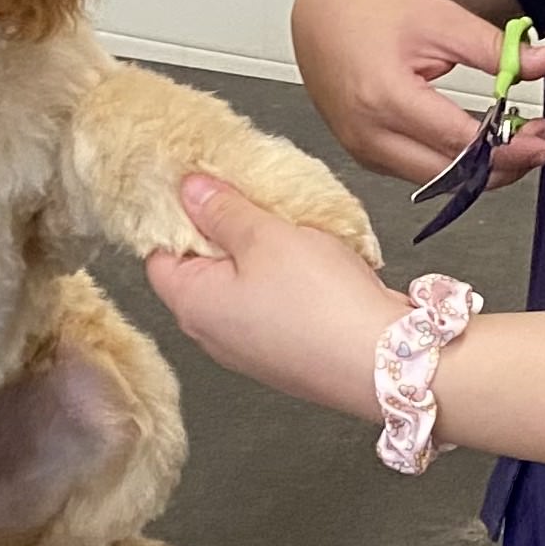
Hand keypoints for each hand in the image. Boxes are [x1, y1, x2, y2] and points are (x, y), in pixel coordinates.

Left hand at [146, 176, 405, 417]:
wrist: (385, 360)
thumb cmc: (320, 303)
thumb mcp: (265, 235)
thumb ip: (222, 210)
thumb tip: (190, 191)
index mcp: (193, 305)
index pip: (159, 253)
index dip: (176, 215)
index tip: (201, 185)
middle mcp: (213, 334)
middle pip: (201, 268)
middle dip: (224, 229)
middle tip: (252, 197)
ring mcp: (251, 347)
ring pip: (242, 284)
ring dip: (262, 252)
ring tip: (290, 225)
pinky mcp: (286, 352)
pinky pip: (273, 304)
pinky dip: (287, 278)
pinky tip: (314, 259)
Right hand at [292, 0, 544, 187]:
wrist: (324, 15)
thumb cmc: (378, 12)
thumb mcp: (441, 20)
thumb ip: (495, 47)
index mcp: (384, 97)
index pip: (457, 141)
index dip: (507, 147)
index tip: (542, 140)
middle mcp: (368, 134)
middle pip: (450, 175)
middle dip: (503, 165)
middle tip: (540, 142)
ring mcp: (363, 151)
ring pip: (438, 182)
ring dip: (483, 169)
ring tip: (519, 139)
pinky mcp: (366, 156)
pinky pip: (419, 174)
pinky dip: (456, 166)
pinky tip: (483, 144)